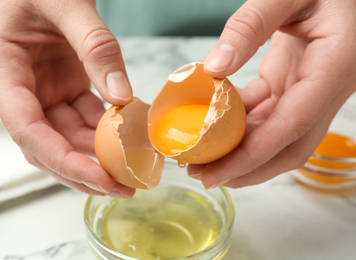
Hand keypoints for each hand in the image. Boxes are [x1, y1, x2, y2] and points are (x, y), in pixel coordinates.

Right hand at [0, 0, 134, 196]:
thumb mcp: (68, 3)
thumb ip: (96, 47)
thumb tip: (121, 96)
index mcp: (2, 66)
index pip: (27, 129)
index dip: (61, 160)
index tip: (98, 179)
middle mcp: (18, 85)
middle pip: (46, 143)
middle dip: (82, 169)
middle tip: (120, 187)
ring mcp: (42, 88)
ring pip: (66, 134)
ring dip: (97, 153)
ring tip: (130, 167)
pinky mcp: (63, 86)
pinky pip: (84, 116)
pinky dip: (105, 128)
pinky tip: (128, 135)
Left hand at [188, 0, 355, 187]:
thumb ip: (250, 25)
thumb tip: (214, 68)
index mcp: (335, 66)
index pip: (293, 124)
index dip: (255, 155)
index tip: (218, 173)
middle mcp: (326, 88)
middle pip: (290, 146)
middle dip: (248, 168)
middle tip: (204, 175)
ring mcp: (310, 90)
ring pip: (277, 135)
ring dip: (241, 151)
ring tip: (203, 155)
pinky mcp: (294, 85)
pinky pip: (267, 114)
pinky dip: (241, 124)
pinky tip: (215, 125)